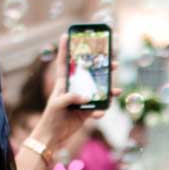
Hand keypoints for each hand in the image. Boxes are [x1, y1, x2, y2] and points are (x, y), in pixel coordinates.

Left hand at [29, 35, 112, 149]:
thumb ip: (72, 97)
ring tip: (117, 91)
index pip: (64, 62)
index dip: (65, 48)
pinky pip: (99, 107)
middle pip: (90, 73)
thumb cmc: (51, 117)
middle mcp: (74, 88)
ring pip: (98, 90)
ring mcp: (82, 98)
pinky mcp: (87, 111)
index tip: (66, 34)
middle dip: (101, 68)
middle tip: (113, 63)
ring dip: (109, 90)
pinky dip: (101, 110)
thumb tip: (88, 97)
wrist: (54, 136)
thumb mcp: (58, 104)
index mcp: (63, 82)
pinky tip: (99, 114)